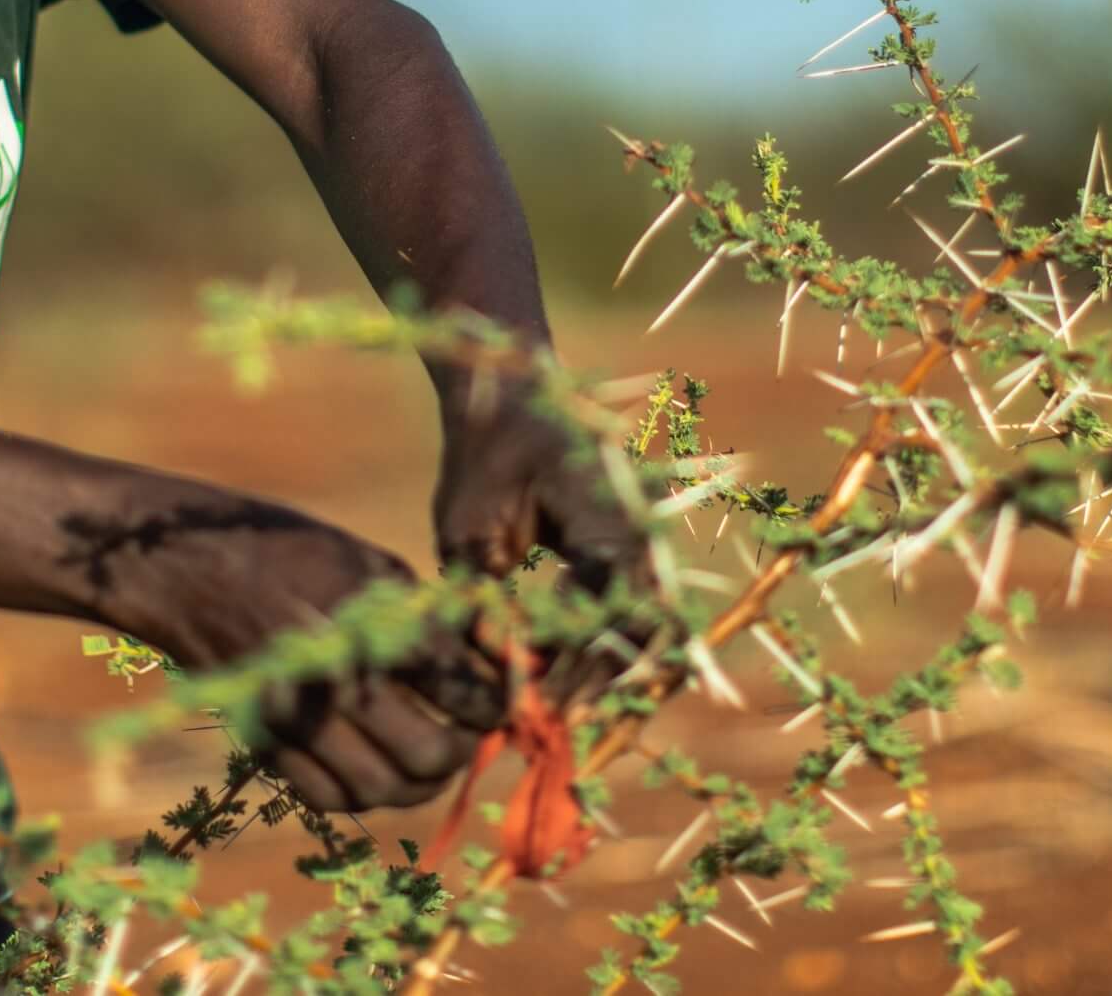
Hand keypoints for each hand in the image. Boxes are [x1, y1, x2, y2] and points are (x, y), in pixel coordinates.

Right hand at [101, 494, 505, 812]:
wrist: (184, 568)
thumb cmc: (283, 551)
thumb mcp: (363, 562)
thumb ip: (421, 616)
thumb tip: (481, 658)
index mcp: (362, 628)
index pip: (457, 689)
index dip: (492, 701)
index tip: (499, 698)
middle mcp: (330, 684)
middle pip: (426, 756)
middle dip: (462, 749)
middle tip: (469, 730)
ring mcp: (294, 723)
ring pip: (382, 790)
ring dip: (419, 780)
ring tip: (430, 751)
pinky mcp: (265, 744)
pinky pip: (330, 797)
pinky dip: (367, 792)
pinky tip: (379, 761)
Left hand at [433, 377, 650, 689]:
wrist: (509, 396)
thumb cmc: (484, 455)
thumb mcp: (467, 531)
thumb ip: (481, 600)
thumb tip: (493, 669)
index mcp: (608, 524)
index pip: (603, 622)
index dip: (570, 672)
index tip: (531, 706)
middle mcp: (641, 532)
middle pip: (637, 632)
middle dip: (593, 679)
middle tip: (545, 714)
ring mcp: (644, 535)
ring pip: (643, 624)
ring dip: (602, 663)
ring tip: (552, 694)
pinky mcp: (630, 540)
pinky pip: (632, 603)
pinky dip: (601, 637)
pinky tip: (557, 659)